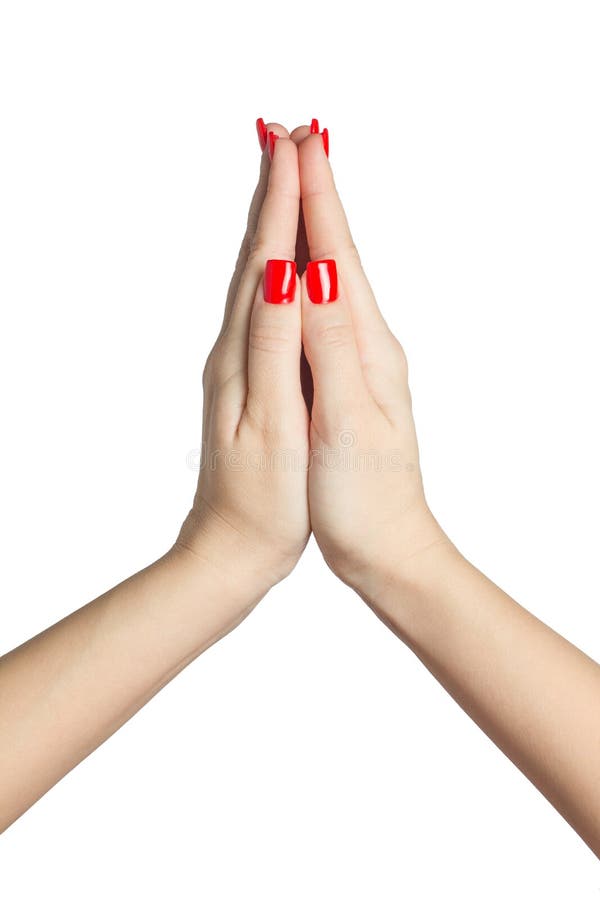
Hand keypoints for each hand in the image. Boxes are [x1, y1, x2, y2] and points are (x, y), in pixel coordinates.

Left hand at [176, 123, 309, 599]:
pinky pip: (261, 308)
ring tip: (282, 181)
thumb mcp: (275, 424)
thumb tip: (287, 272)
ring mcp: (240, 365)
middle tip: (288, 137)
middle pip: (255, 257)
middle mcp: (236, 350)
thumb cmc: (264, 499)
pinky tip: (279, 265)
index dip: (284, 201)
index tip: (296, 143)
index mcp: (246, 355)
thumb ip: (278, 346)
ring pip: (255, 278)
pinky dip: (271, 269)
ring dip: (269, 225)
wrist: (232, 549)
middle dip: (272, 195)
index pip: (268, 260)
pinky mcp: (251, 382)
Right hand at [293, 129, 448, 597]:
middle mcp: (366, 343)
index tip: (300, 141)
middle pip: (337, 253)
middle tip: (296, 138)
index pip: (336, 255)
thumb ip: (330, 347)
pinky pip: (323, 309)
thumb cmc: (363, 494)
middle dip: (315, 194)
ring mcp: (357, 360)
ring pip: (330, 276)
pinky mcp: (343, 380)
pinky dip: (309, 273)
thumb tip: (315, 272)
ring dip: (313, 225)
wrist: (386, 545)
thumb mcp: (347, 422)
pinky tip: (301, 268)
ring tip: (298, 184)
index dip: (315, 197)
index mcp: (365, 347)